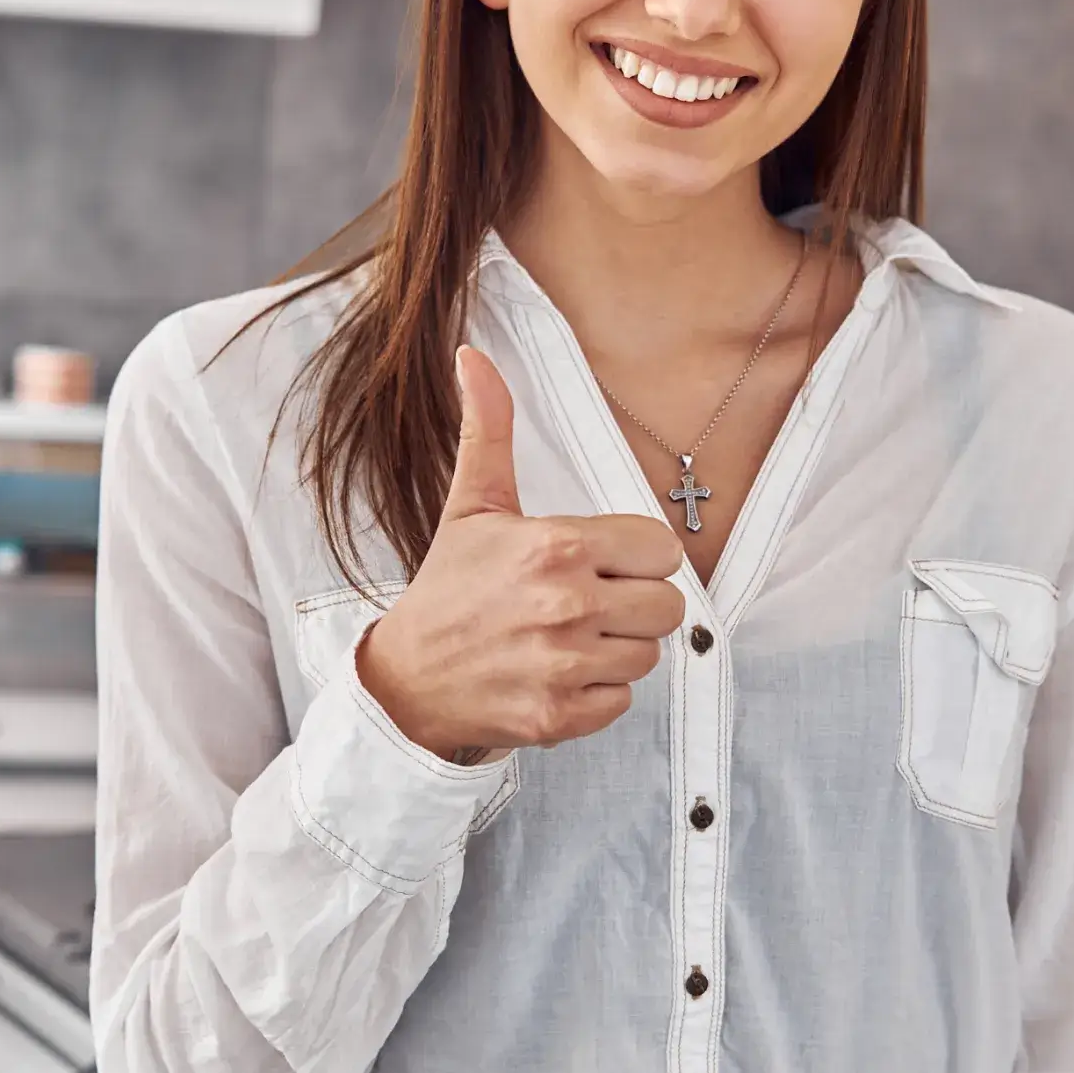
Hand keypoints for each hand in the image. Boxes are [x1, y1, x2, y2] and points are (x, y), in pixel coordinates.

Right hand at [355, 344, 686, 761]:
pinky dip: (597, 693)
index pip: (662, 550)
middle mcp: (567, 605)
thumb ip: (488, 430)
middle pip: (668, 606)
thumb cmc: (448, 588)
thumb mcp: (472, 505)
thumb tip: (473, 356)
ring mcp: (564, 665)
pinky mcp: (561, 716)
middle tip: (588, 603)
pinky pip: (622, 701)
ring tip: (569, 638)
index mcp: (558, 546)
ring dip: (616, 649)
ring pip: (648, 655)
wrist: (405, 679)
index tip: (603, 563)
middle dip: (634, 604)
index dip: (637, 557)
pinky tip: (558, 674)